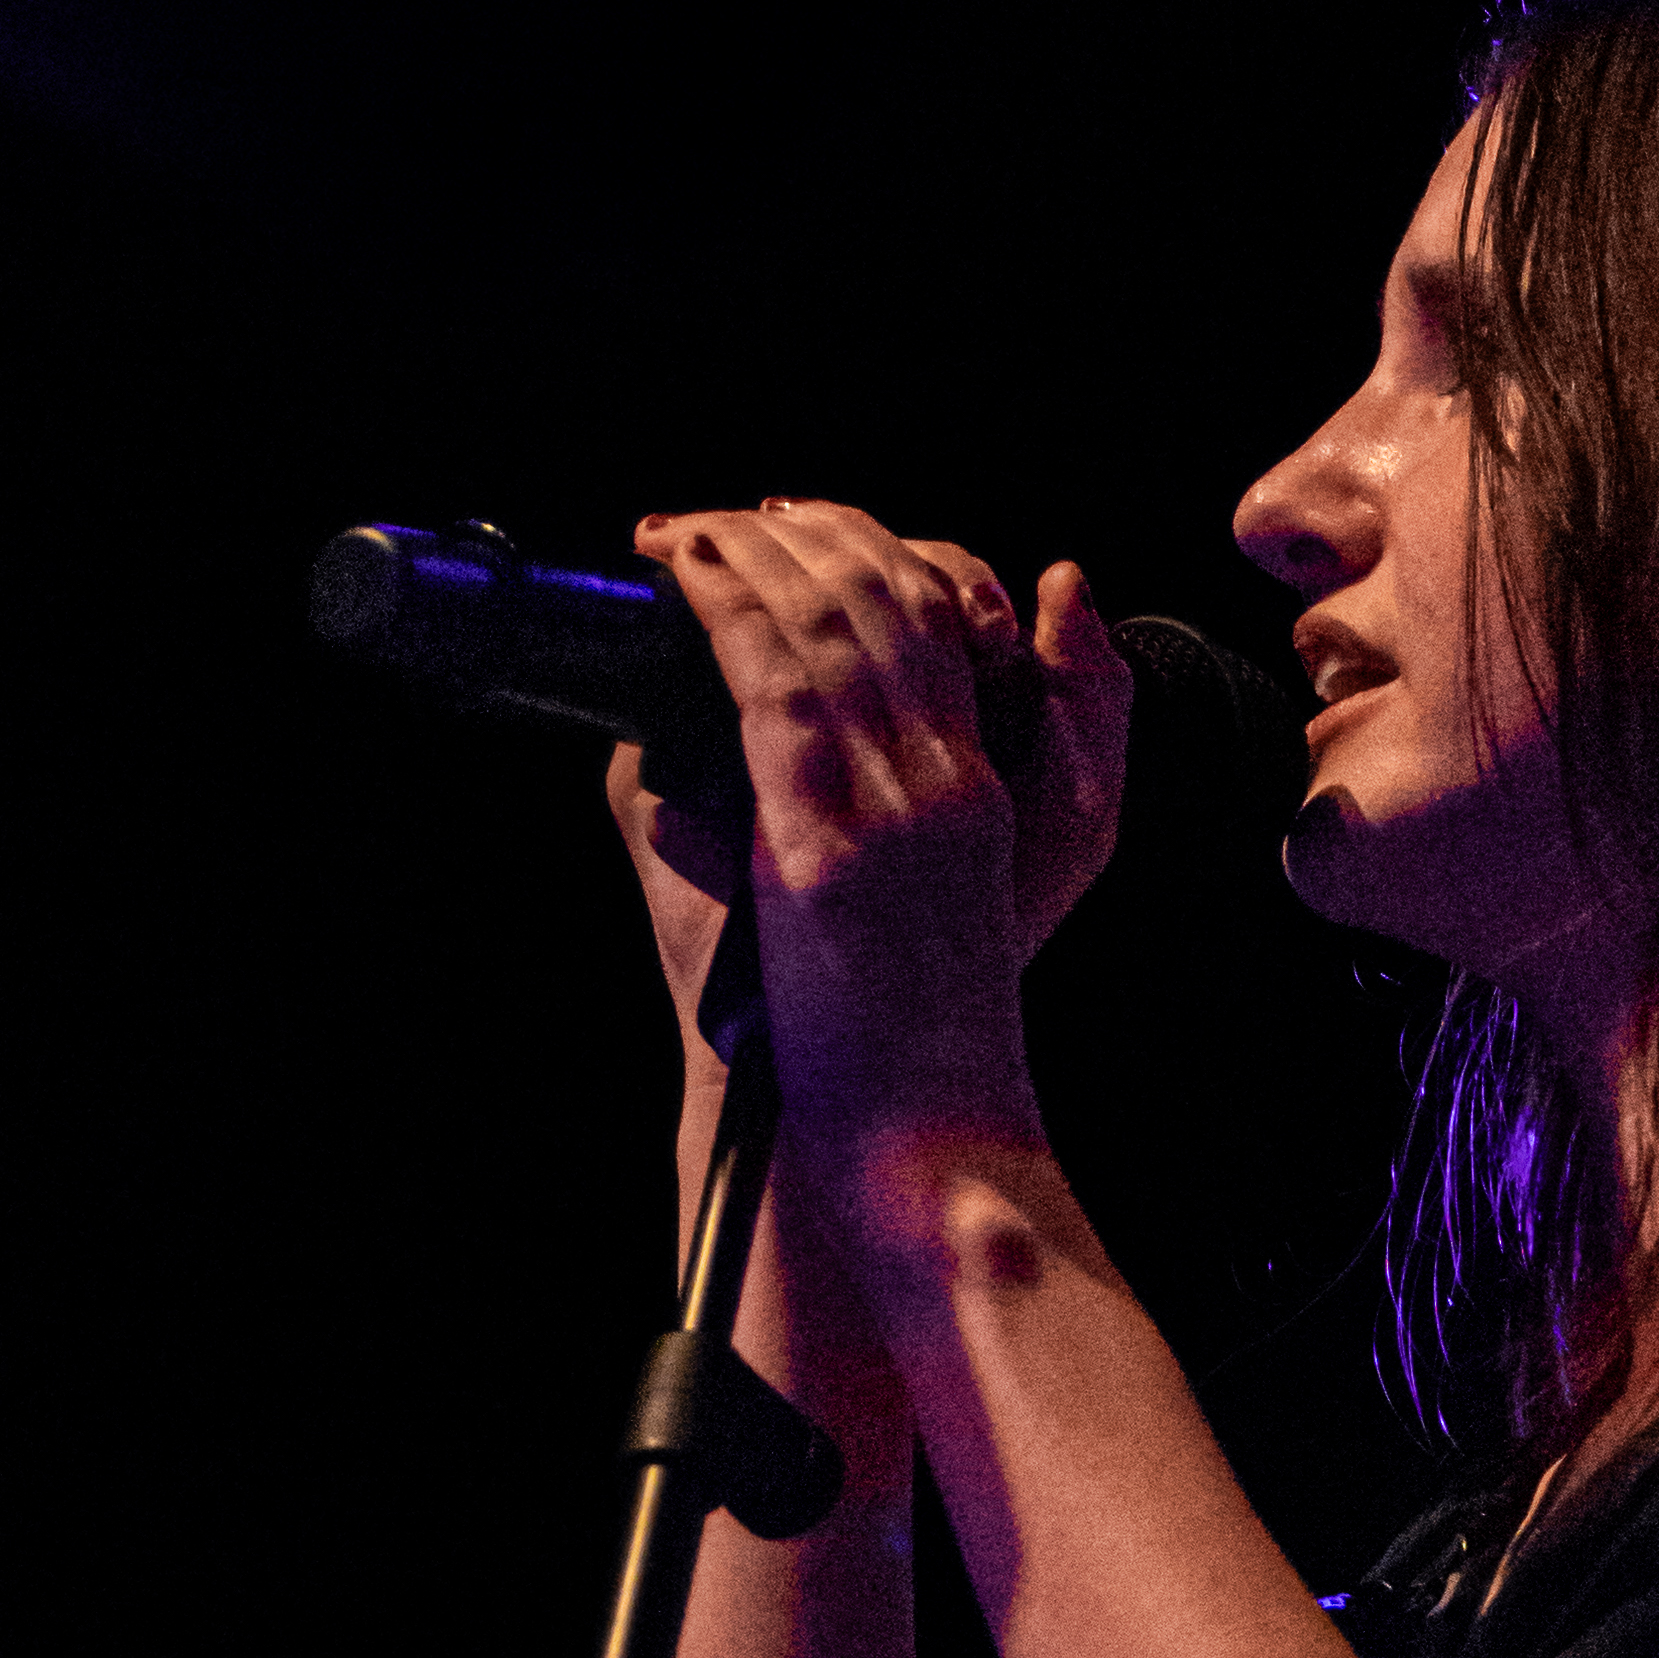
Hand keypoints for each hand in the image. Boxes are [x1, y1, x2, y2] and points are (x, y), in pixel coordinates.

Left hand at [624, 498, 1131, 1176]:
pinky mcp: (824, 839)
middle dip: (803, 532)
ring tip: (685, 528)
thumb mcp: (912, 922)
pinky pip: (775, 681)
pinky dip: (726, 606)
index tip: (793, 528)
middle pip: (889, 597)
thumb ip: (890, 809)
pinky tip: (684, 569)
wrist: (921, 1142)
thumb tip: (825, 736)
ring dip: (747, 552)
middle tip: (726, 515)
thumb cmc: (907, 1053)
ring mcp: (892, 804)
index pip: (938, 621)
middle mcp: (945, 779)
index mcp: (974, 792)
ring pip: (829, 620)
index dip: (868, 550)